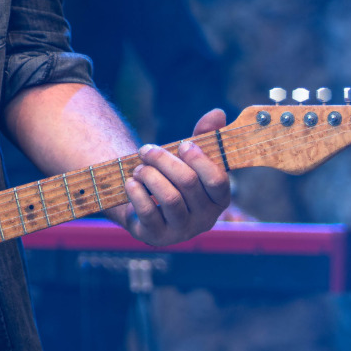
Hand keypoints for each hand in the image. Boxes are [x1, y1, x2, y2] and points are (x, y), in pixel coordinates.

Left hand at [120, 108, 233, 246]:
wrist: (145, 202)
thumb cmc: (174, 176)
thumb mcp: (189, 156)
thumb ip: (204, 136)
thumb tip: (218, 113)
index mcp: (219, 199)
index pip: (218, 181)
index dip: (199, 160)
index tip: (182, 144)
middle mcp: (205, 219)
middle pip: (188, 183)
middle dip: (164, 160)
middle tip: (147, 150)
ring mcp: (182, 231)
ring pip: (169, 198)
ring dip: (150, 175)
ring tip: (139, 168)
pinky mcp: (157, 237)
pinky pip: (148, 214)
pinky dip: (137, 193)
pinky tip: (131, 182)